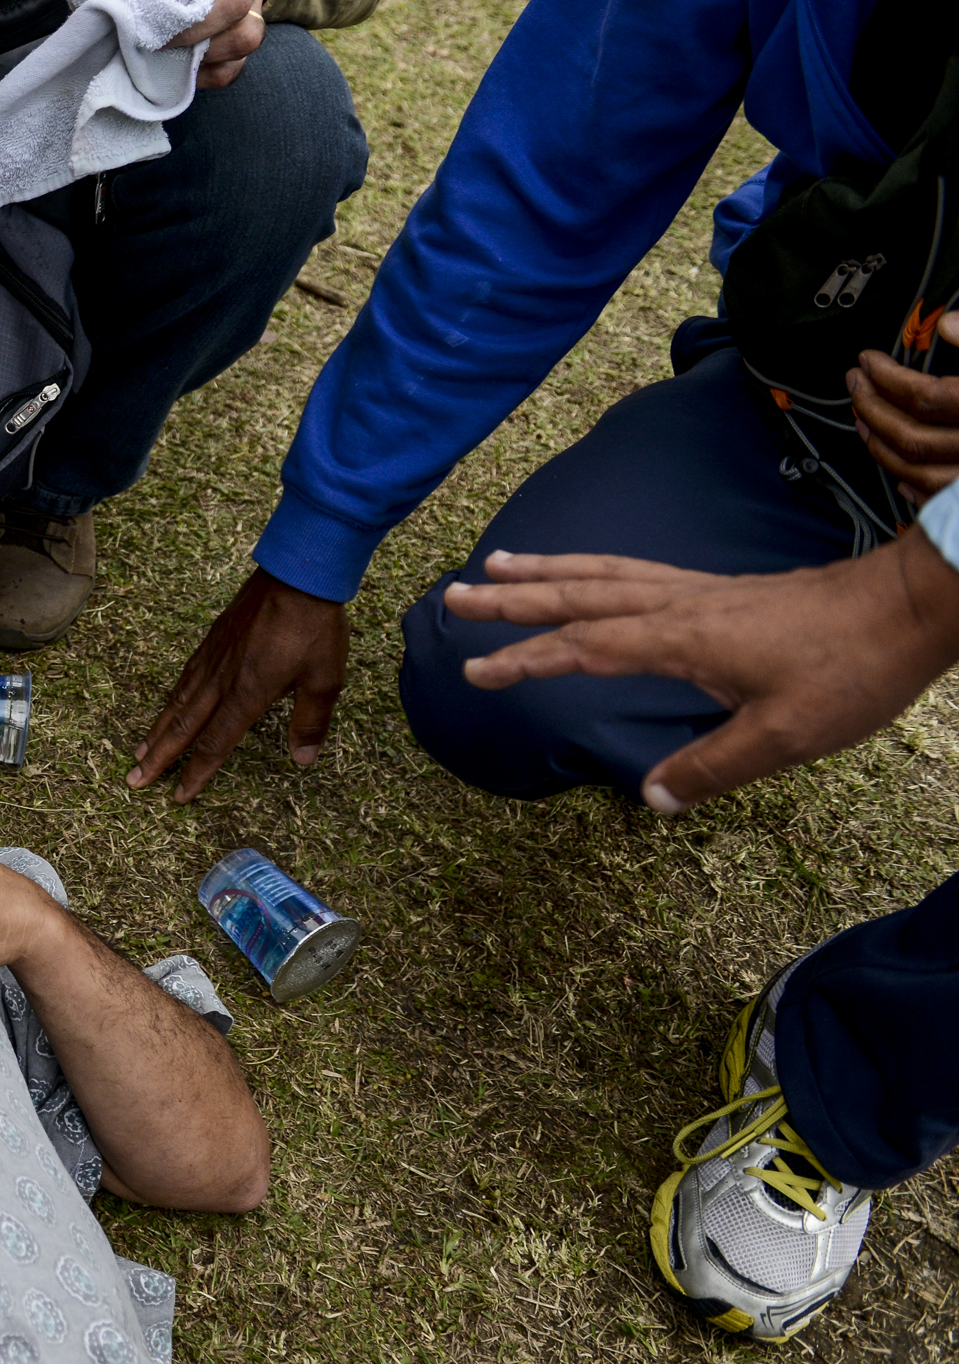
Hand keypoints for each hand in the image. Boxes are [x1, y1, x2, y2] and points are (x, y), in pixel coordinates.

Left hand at [118, 0, 271, 89]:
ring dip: (203, 51)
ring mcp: (251, 7)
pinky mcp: (243, 38)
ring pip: (246, 35)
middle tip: (156, 37)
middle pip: (236, 1)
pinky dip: (204, 74)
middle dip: (192, 26)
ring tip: (167, 54)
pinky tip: (178, 68)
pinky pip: (234, 67)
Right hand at [130, 568, 348, 798]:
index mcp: (249, 694)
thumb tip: (303, 759)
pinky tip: (168, 704)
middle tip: (134, 780)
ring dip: (158, 730)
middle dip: (159, 757)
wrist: (298, 574)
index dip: (197, 772)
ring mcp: (214, 658)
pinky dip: (171, 698)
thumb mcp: (325, 678)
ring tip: (139, 750)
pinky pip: (185, 677)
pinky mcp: (214, 640)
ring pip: (178, 702)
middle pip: (184, 727)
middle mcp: (223, 680)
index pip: (216, 743)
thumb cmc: (314, 626)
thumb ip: (310, 721)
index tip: (178, 796)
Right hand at [449, 540, 958, 809]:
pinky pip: (636, 570)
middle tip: (455, 594)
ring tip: (499, 565)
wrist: (908, 609)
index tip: (474, 670)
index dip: (526, 660)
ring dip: (547, 572)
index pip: (584, 647)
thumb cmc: (849, 671)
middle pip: (579, 596)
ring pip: (605, 573)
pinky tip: (587, 575)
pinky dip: (594, 568)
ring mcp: (699, 591)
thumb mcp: (783, 738)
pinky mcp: (720, 589)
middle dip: (513, 599)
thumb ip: (710, 768)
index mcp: (682, 640)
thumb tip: (650, 798)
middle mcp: (680, 606)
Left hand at [851, 339, 958, 500]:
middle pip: (911, 435)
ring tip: (860, 419)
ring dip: (879, 444)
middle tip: (853, 383)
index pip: (925, 397)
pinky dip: (910, 481)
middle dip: (873, 407)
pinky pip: (935, 498)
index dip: (889, 377)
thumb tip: (946, 324)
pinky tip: (895, 466)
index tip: (867, 360)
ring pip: (916, 469)